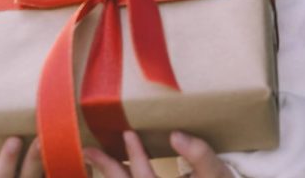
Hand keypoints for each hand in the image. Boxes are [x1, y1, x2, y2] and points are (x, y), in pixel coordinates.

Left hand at [84, 130, 232, 177]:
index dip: (135, 153)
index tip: (127, 132)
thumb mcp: (216, 172)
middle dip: (107, 167)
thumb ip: (199, 153)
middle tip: (89, 150)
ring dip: (111, 175)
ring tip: (94, 158)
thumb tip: (175, 135)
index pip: (144, 176)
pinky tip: (116, 170)